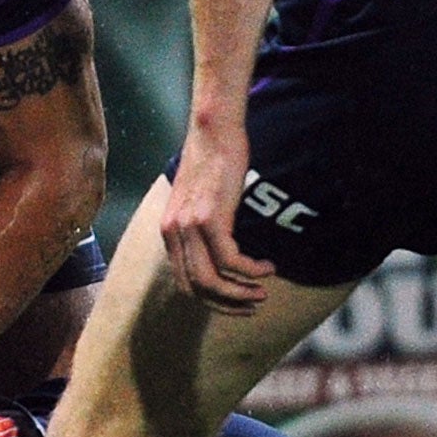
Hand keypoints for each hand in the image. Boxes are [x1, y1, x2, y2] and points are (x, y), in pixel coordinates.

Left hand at [161, 125, 275, 311]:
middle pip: (196, 289)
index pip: (184, 283)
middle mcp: (173, 233)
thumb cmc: (212, 161)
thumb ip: (202, 226)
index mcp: (168, 232)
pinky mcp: (209, 218)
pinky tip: (267, 266)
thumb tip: (220, 250)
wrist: (213, 130)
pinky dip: (251, 270)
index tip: (236, 302)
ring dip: (240, 293)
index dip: (211, 300)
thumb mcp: (200, 199)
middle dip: (226, 304)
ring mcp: (188, 227)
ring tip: (263, 291)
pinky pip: (231, 260)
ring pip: (212, 281)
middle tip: (253, 306)